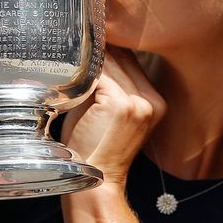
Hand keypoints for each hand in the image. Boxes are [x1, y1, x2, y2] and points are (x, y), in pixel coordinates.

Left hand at [61, 47, 164, 185]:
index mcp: (153, 101)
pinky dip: (82, 73)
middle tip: (74, 39)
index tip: (87, 37)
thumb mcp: (102, 113)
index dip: (108, 47)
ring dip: (88, 59)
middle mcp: (151, 100)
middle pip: (122, 57)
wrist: (94, 185)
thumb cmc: (91, 150)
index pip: (130, 60)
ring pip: (110, 63)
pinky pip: (98, 75)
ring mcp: (138, 102)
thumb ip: (101, 85)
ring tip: (68, 53)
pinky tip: (68, 72)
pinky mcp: (121, 105)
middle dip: (97, 48)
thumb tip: (85, 57)